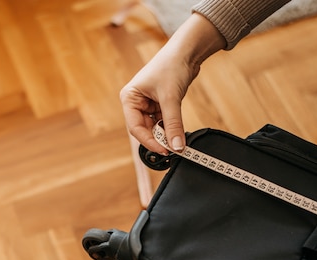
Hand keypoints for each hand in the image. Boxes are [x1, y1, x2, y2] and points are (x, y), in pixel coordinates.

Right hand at [120, 13, 225, 154]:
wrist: (187, 50)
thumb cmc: (171, 66)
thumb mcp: (171, 98)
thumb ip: (173, 124)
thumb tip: (177, 146)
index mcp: (129, 98)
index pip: (135, 127)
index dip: (149, 141)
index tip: (164, 150)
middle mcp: (136, 102)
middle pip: (145, 129)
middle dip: (159, 139)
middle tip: (173, 148)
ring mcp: (148, 104)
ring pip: (155, 127)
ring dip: (166, 134)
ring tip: (177, 141)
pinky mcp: (160, 104)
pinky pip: (164, 122)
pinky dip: (171, 128)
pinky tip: (178, 132)